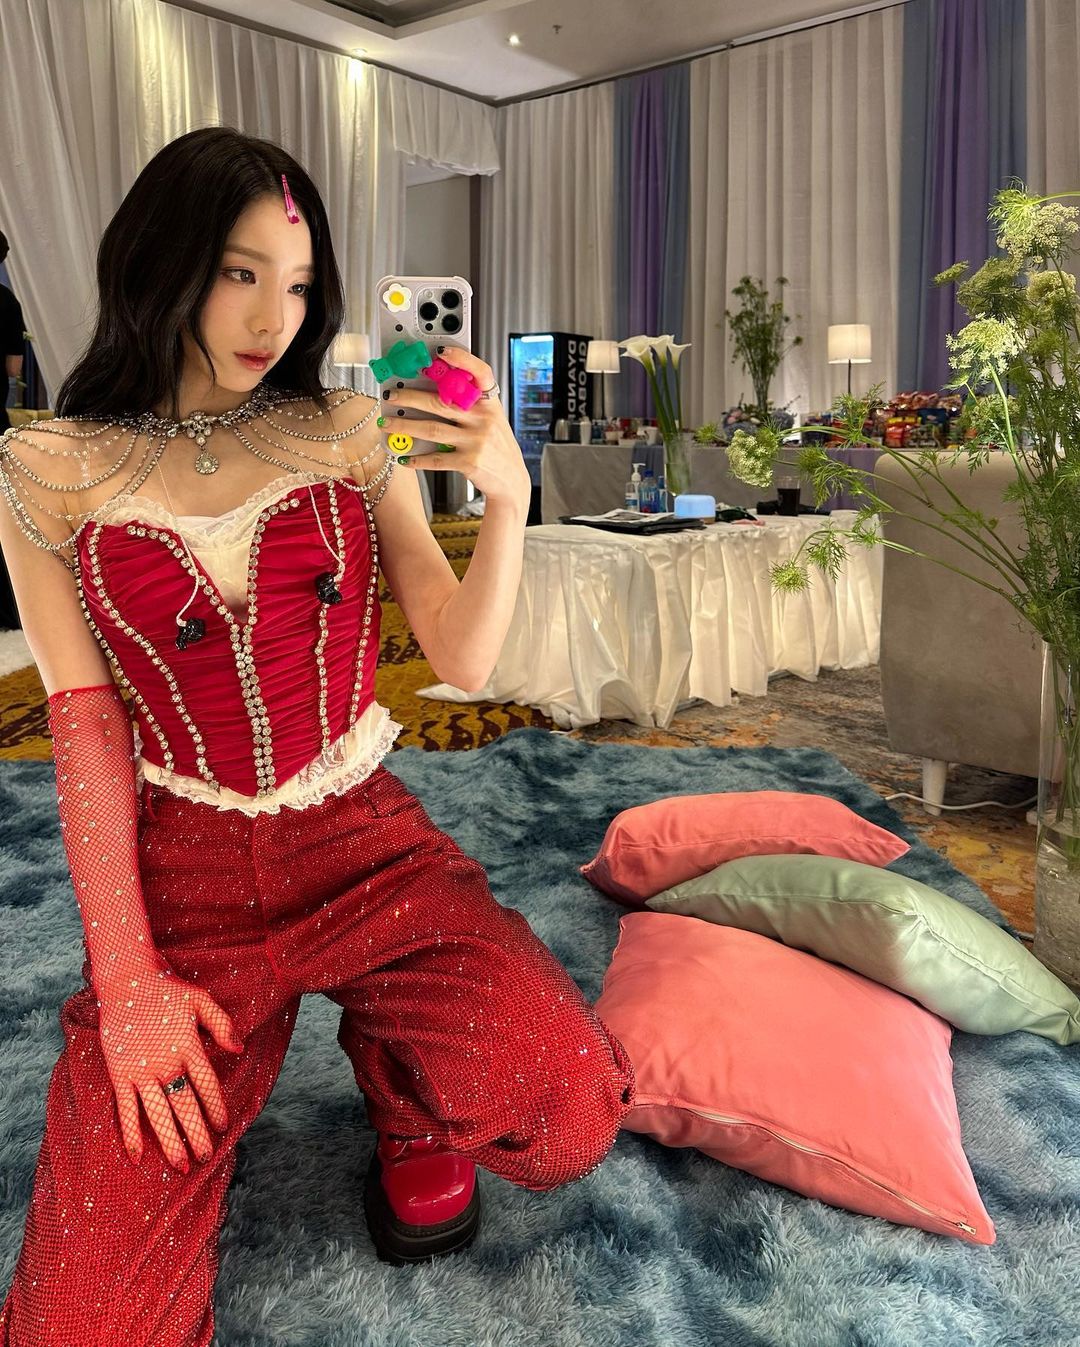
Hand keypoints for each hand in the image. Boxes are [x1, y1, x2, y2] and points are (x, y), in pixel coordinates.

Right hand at [96, 961, 243, 1170]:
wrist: (126, 981)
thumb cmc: (167, 990)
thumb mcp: (201, 1000)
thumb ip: (221, 1024)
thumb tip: (240, 1048)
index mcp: (188, 1046)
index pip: (207, 1084)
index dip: (216, 1108)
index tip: (224, 1126)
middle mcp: (165, 1062)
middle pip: (185, 1106)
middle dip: (196, 1135)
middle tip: (206, 1158)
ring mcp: (141, 1070)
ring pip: (158, 1114)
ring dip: (169, 1142)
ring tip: (182, 1165)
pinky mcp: (119, 1073)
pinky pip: (126, 1109)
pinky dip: (130, 1133)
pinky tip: (137, 1155)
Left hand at [382, 348, 530, 507]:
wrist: (512, 479)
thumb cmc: (496, 446)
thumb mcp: (490, 420)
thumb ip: (468, 405)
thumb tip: (430, 391)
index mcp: (490, 403)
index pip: (481, 373)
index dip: (462, 359)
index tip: (441, 351)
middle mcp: (483, 419)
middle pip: (441, 402)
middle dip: (410, 397)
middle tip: (391, 395)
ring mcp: (476, 441)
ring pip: (432, 429)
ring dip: (404, 426)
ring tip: (386, 423)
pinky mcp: (469, 462)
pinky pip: (436, 459)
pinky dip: (417, 458)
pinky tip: (403, 456)